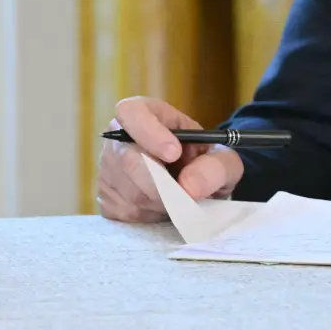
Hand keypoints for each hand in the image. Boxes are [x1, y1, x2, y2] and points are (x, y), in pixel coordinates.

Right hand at [94, 96, 244, 222]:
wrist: (195, 187)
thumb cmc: (205, 164)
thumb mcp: (223, 160)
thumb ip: (215, 167)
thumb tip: (189, 186)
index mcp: (144, 113)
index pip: (132, 113)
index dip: (150, 133)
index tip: (174, 153)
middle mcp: (118, 138)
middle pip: (128, 161)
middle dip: (163, 184)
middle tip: (188, 194)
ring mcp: (107, 170)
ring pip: (130, 193)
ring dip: (162, 203)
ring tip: (179, 197)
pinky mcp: (107, 199)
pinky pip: (127, 212)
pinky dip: (152, 216)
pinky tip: (163, 207)